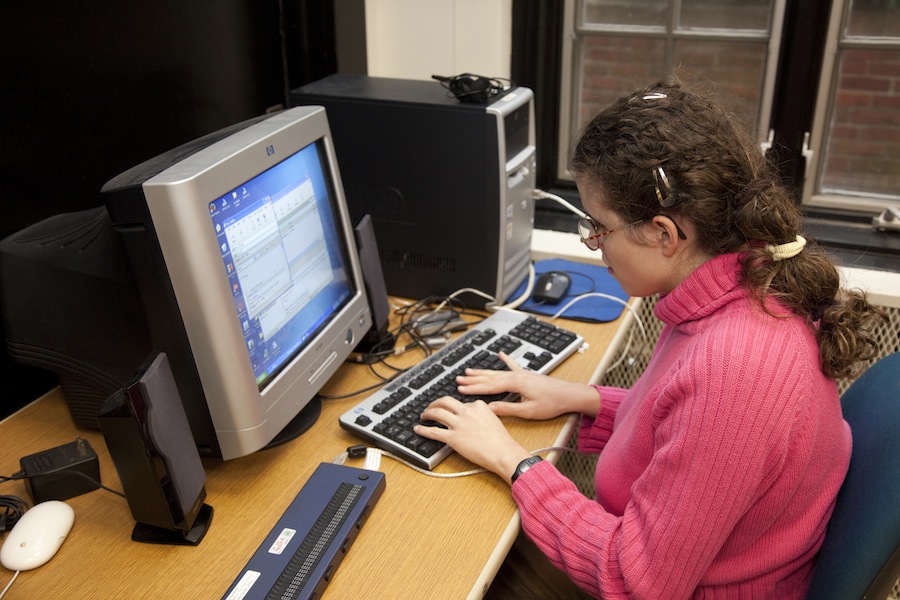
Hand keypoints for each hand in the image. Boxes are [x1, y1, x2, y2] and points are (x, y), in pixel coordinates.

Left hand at [414, 397, 530, 483]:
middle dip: (435, 403)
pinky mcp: (453, 438)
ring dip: (427, 413)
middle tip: (431, 407)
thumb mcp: (493, 419)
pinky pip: (433, 431)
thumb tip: (472, 417)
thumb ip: (481, 414)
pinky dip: (423, 430)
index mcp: (477, 405)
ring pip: (437, 413)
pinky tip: (418, 429)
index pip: (460, 402)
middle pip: (445, 401)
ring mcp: (458, 424)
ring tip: (423, 415)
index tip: (449, 409)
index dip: (453, 407)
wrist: (503, 452)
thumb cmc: (501, 440)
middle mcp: (466, 411)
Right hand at [458, 353, 601, 419]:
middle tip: (458, 379)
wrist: (570, 395)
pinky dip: (506, 359)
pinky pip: (513, 365)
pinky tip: (500, 353)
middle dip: (473, 379)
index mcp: (515, 384)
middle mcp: (517, 376)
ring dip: (483, 372)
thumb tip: (490, 408)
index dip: (474, 388)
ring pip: (498, 372)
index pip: (489, 387)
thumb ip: (508, 409)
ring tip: (469, 370)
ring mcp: (522, 373)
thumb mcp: (528, 411)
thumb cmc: (552, 403)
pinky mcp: (527, 374)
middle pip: (490, 377)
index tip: (460, 389)